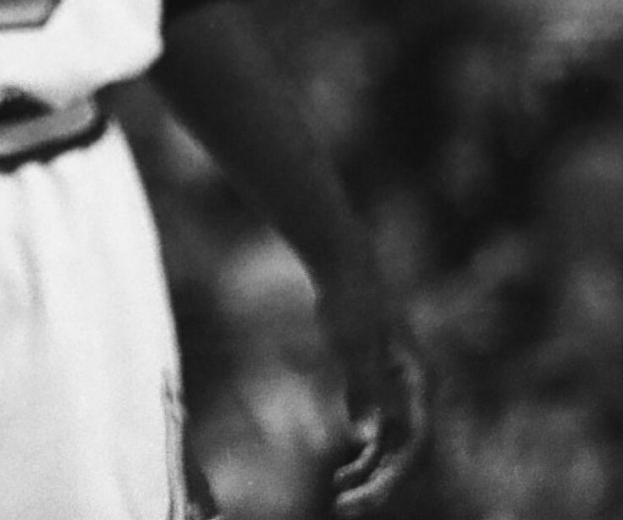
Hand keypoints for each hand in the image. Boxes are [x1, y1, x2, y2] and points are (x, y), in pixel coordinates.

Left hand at [320, 269, 430, 515]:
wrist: (343, 264)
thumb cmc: (350, 300)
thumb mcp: (352, 343)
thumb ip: (363, 388)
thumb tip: (368, 436)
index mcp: (419, 384)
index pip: (413, 446)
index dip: (390, 477)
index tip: (363, 499)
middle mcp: (417, 392)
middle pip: (407, 453)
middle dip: (380, 485)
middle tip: (344, 509)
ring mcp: (401, 390)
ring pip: (395, 447)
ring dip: (372, 474)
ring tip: (341, 497)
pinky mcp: (382, 385)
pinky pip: (381, 432)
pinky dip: (366, 454)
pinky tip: (346, 472)